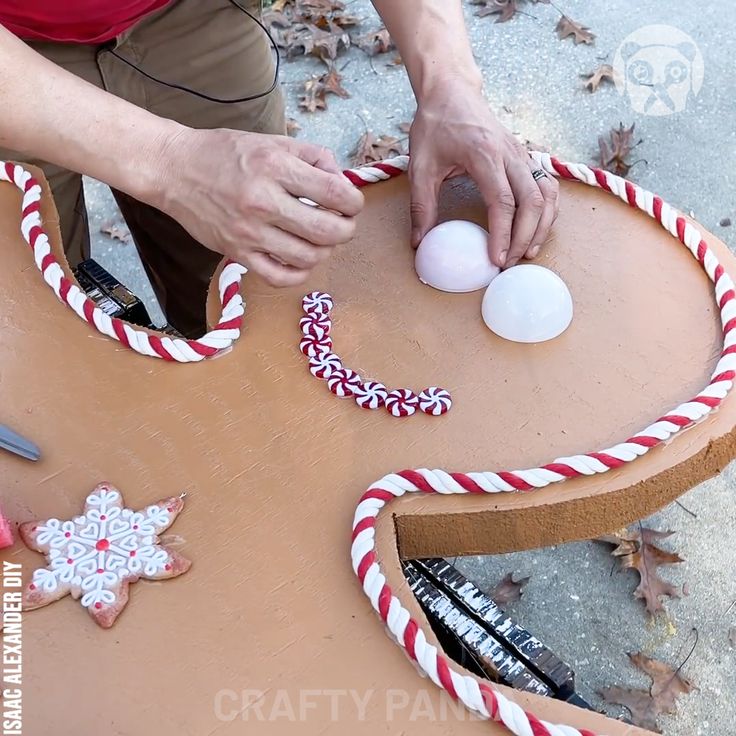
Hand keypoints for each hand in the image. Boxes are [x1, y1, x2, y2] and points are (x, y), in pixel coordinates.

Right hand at [156, 127, 363, 285]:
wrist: (174, 169)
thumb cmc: (225, 153)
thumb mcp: (271, 141)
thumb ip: (312, 157)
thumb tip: (343, 181)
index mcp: (275, 166)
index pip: (335, 193)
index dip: (354, 202)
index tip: (351, 203)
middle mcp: (262, 201)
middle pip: (327, 231)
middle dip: (346, 230)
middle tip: (343, 224)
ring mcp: (249, 231)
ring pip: (307, 257)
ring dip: (324, 251)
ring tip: (319, 240)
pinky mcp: (236, 252)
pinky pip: (279, 277)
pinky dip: (298, 273)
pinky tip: (300, 260)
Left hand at [408, 79, 558, 267]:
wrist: (451, 92)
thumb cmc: (435, 126)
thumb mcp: (420, 167)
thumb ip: (421, 206)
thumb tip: (419, 242)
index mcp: (485, 154)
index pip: (502, 201)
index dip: (502, 234)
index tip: (496, 259)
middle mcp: (511, 153)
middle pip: (533, 201)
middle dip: (525, 237)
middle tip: (511, 263)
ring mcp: (522, 154)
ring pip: (547, 194)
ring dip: (542, 226)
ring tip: (528, 252)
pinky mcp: (526, 157)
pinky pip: (547, 185)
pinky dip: (547, 210)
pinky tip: (536, 229)